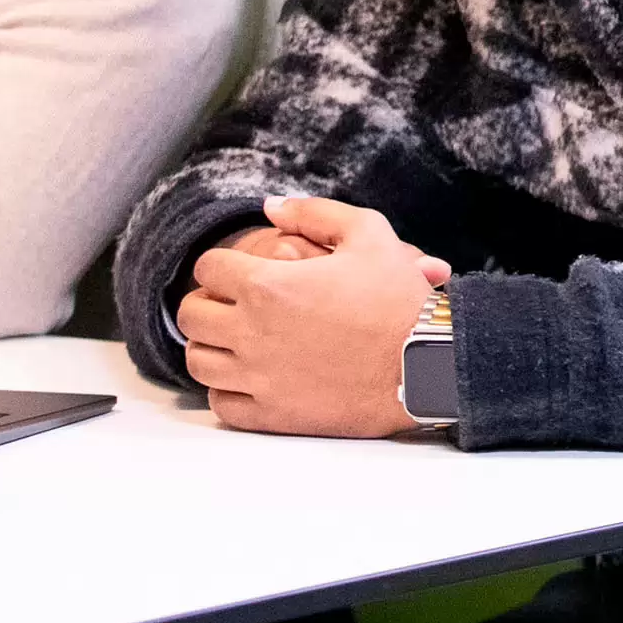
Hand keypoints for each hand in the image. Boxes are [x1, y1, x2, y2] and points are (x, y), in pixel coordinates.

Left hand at [178, 197, 451, 437]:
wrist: (429, 364)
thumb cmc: (400, 299)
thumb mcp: (367, 232)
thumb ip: (313, 213)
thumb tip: (271, 207)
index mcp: (268, 285)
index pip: (207, 268)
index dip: (221, 264)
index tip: (238, 271)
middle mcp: (254, 332)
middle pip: (192, 316)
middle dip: (206, 303)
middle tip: (231, 304)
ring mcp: (261, 378)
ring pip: (199, 362)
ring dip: (210, 346)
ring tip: (235, 340)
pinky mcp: (275, 415)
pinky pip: (222, 404)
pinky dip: (226, 389)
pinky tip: (248, 377)